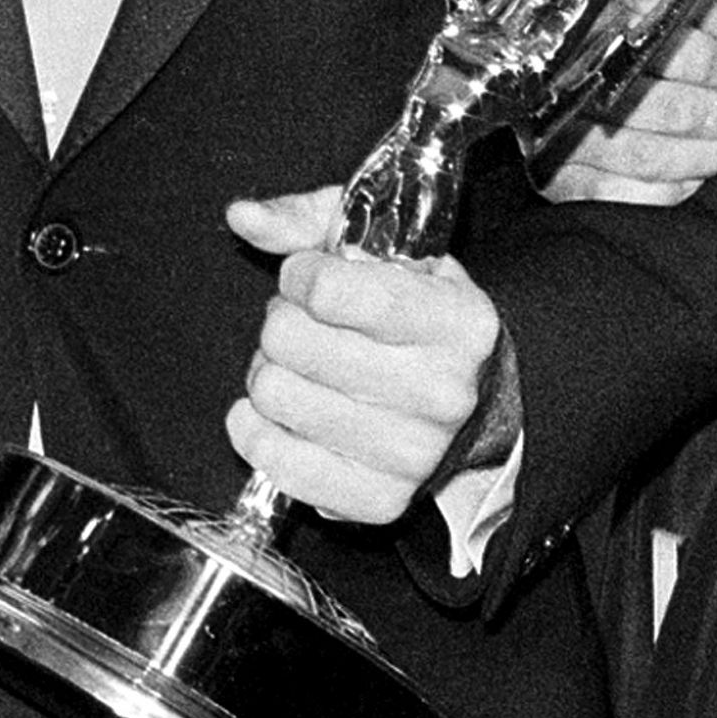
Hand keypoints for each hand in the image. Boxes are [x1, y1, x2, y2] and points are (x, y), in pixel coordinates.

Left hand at [222, 186, 508, 524]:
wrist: (473, 402)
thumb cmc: (415, 313)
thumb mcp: (384, 246)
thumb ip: (309, 220)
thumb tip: (243, 217)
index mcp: (457, 321)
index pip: (332, 291)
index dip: (298, 275)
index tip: (308, 277)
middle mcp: (443, 393)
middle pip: (290, 341)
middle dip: (281, 320)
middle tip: (305, 324)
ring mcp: (412, 454)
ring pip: (274, 395)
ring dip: (268, 371)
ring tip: (298, 366)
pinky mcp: (378, 500)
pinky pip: (273, 462)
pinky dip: (255, 429)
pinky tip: (276, 411)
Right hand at [536, 0, 716, 205]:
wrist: (540, 67)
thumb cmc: (623, 33)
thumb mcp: (670, 9)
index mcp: (601, 15)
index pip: (679, 45)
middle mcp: (572, 69)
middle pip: (666, 104)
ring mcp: (559, 126)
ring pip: (646, 153)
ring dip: (703, 155)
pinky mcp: (555, 173)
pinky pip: (618, 194)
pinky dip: (667, 190)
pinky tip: (694, 179)